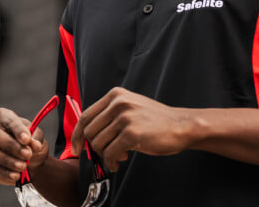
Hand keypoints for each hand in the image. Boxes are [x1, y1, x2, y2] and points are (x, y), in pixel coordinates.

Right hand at [0, 107, 49, 184]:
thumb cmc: (31, 143)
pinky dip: (4, 173)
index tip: (27, 140)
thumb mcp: (37, 139)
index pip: (8, 119)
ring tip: (23, 167)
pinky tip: (16, 176)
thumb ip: (35, 139)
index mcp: (3, 116)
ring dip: (8, 161)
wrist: (29, 160)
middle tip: (27, 155)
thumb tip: (33, 145)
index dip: (17, 129)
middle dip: (11, 146)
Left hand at [71, 87, 198, 170]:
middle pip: (90, 132)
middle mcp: (118, 103)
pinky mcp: (131, 133)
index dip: (77, 135)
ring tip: (120, 156)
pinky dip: (112, 162)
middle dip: (96, 148)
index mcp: (116, 95)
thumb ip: (110, 115)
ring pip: (99, 144)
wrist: (181, 125)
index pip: (86, 116)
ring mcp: (125, 117)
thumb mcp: (131, 108)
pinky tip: (120, 162)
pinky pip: (110, 153)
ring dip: (106, 155)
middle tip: (109, 153)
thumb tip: (87, 134)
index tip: (77, 147)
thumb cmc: (156, 121)